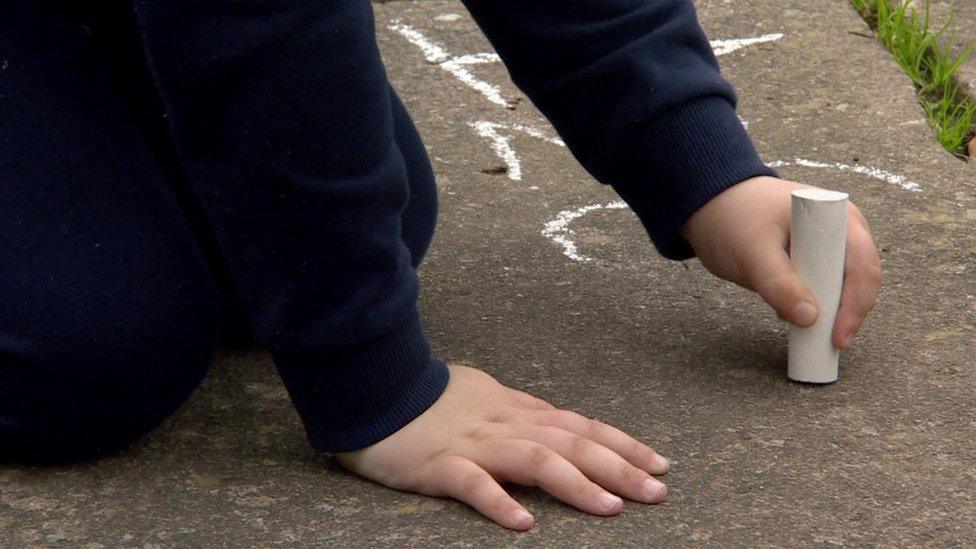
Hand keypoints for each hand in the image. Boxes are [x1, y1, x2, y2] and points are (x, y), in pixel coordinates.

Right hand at [336, 364, 668, 529]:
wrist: (376, 387)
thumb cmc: (431, 398)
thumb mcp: (486, 395)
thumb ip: (522, 411)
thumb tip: (559, 420)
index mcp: (516, 410)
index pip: (579, 425)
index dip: (621, 444)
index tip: (660, 464)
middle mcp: (504, 424)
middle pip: (569, 442)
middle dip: (618, 467)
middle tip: (657, 492)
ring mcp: (473, 444)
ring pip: (533, 459)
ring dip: (575, 483)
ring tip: (609, 508)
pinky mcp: (439, 464)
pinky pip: (472, 483)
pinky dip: (499, 502)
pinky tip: (523, 524)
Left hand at [681, 175, 881, 348]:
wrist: (709, 204)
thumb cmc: (732, 218)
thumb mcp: (752, 253)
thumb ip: (778, 284)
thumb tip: (810, 319)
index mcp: (836, 218)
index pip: (862, 267)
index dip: (856, 305)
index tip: (837, 338)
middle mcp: (841, 230)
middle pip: (859, 280)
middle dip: (844, 312)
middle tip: (824, 344)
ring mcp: (828, 244)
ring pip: (841, 287)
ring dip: (827, 310)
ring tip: (801, 330)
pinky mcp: (812, 258)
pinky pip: (823, 287)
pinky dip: (811, 304)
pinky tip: (789, 315)